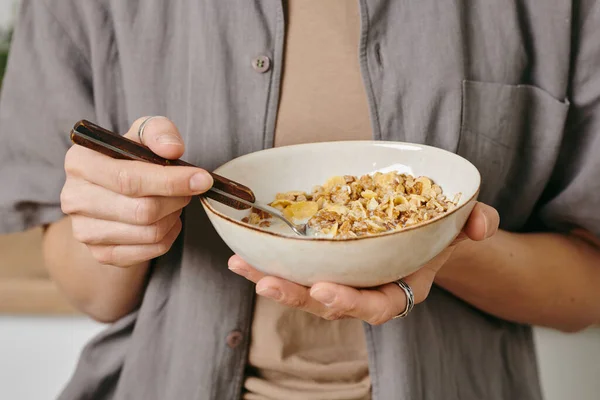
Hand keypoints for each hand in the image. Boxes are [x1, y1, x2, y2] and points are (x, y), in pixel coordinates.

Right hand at [61, 116, 212, 266]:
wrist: (111, 192)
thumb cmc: (130, 158)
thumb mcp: (143, 134)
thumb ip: (159, 132)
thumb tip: (173, 150)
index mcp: (79, 162)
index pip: (129, 178)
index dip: (171, 181)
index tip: (203, 179)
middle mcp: (74, 198)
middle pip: (142, 210)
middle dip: (177, 199)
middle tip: (190, 189)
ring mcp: (84, 231)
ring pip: (150, 232)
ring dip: (174, 216)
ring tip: (175, 202)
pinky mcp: (100, 254)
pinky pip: (151, 251)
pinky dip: (170, 235)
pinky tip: (167, 220)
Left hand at [228, 203, 499, 323]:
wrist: (423, 229)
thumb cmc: (440, 230)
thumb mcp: (463, 223)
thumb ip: (477, 221)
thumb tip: (479, 224)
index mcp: (400, 288)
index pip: (377, 306)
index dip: (352, 303)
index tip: (327, 291)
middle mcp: (367, 290)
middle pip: (331, 304)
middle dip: (299, 297)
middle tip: (268, 285)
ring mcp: (344, 279)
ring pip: (305, 290)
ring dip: (273, 280)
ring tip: (242, 267)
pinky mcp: (324, 263)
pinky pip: (295, 268)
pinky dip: (269, 263)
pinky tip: (241, 254)